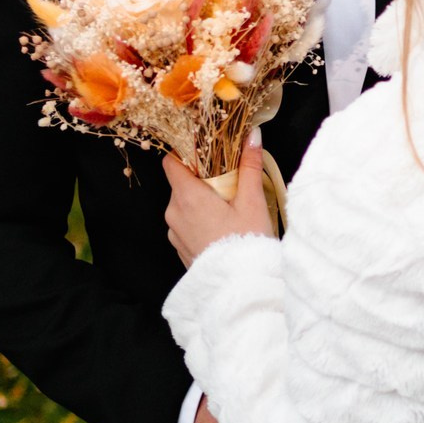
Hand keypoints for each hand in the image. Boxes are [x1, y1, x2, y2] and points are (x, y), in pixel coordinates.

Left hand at [163, 145, 272, 264]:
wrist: (240, 286)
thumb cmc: (246, 242)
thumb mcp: (252, 200)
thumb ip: (249, 165)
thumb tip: (252, 135)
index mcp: (187, 196)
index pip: (171, 162)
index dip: (185, 153)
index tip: (205, 153)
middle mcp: (174, 213)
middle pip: (180, 184)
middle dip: (201, 180)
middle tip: (228, 183)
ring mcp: (174, 233)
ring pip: (183, 206)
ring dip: (200, 202)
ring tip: (228, 209)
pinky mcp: (180, 248)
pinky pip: (185, 225)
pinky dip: (199, 221)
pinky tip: (221, 229)